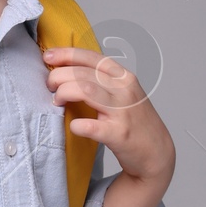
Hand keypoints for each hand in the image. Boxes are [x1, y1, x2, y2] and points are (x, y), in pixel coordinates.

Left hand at [41, 48, 173, 184]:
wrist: (157, 152)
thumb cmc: (135, 122)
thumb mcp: (123, 93)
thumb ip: (101, 81)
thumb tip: (67, 70)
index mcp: (124, 77)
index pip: (92, 58)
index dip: (67, 54)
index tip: (48, 56)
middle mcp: (124, 90)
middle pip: (83, 73)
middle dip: (58, 76)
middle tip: (50, 86)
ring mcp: (122, 111)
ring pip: (84, 90)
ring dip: (63, 93)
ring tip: (56, 101)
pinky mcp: (119, 134)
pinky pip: (91, 125)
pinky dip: (77, 124)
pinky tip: (73, 126)